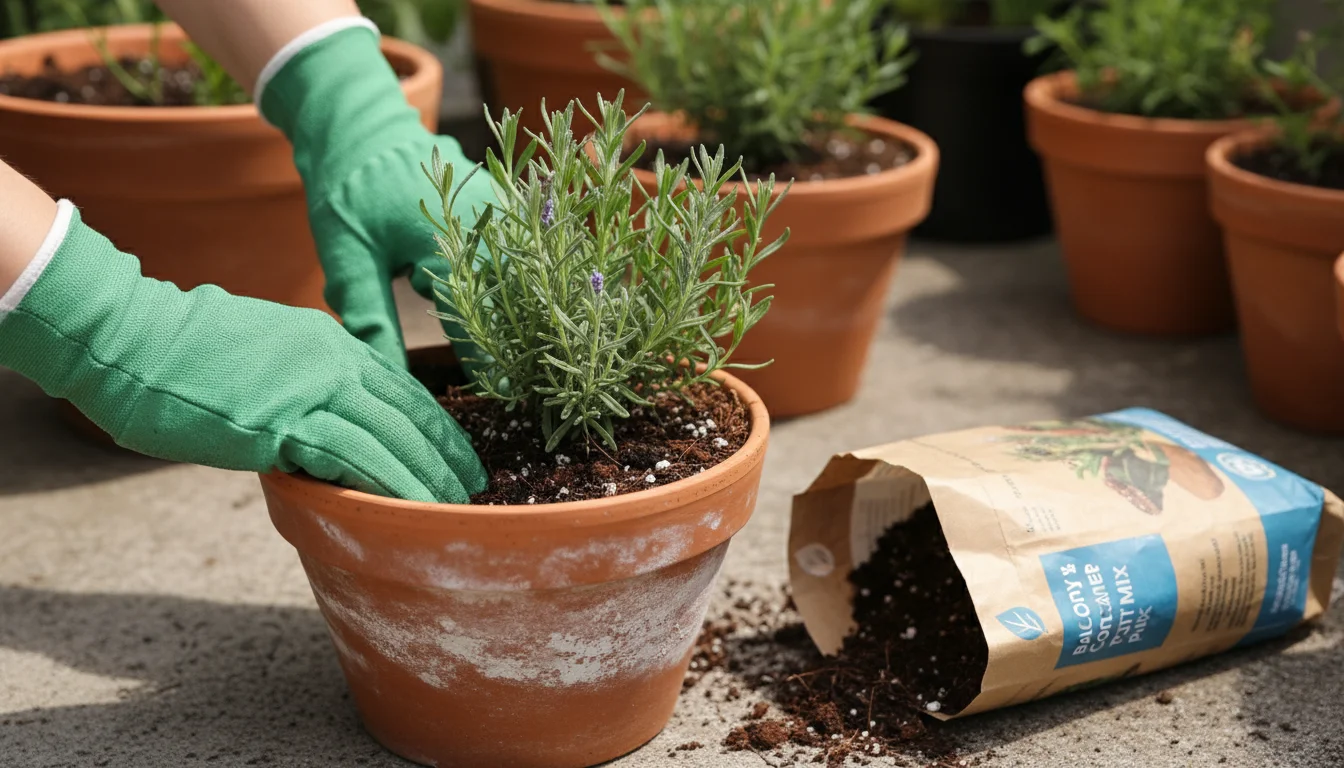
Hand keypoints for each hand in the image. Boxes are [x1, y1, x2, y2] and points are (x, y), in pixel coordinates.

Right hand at [0, 203, 485, 502]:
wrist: (129, 336)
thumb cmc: (179, 348)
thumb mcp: (259, 349)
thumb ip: (297, 377)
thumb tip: (310, 413)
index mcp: (330, 342)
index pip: (403, 387)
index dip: (436, 424)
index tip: (458, 452)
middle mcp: (334, 361)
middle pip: (410, 412)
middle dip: (447, 453)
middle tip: (472, 486)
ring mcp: (313, 388)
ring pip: (394, 435)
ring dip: (429, 476)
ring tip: (453, 506)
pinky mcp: (285, 421)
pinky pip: (356, 456)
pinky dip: (392, 484)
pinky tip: (414, 507)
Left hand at [258, 21, 493, 368]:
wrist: (358, 122)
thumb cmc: (347, 190)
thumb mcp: (347, 258)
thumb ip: (370, 317)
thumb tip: (387, 376)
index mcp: (451, 244)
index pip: (483, 324)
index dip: (493, 365)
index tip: (505, 397)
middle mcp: (489, 226)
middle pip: (515, 302)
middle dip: (513, 342)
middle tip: (517, 381)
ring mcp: (502, 211)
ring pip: (523, 276)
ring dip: (518, 310)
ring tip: (520, 347)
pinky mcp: (503, 204)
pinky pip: (519, 251)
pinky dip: (515, 280)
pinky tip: (514, 307)